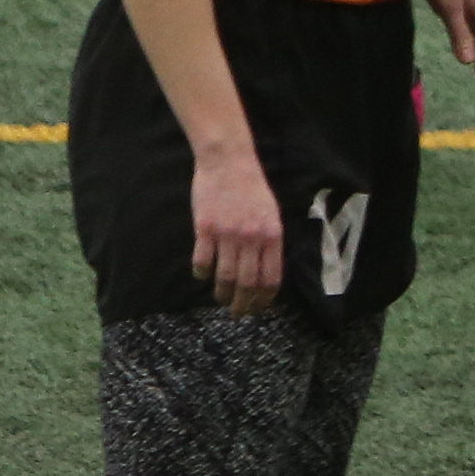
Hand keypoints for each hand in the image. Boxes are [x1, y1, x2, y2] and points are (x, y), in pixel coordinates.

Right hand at [190, 133, 282, 305]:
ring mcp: (227, 234)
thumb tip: (266, 270)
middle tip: (238, 313)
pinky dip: (201, 273)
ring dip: (223, 293)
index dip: (265, 298)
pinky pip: (202, 261)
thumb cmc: (252, 188)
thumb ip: (270, 241)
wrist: (229, 162)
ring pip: (225, 276)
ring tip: (221, 299)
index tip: (259, 308)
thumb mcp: (272, 214)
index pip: (271, 277)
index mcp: (273, 235)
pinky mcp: (205, 229)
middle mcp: (252, 238)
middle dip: (244, 304)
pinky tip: (202, 276)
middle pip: (248, 283)